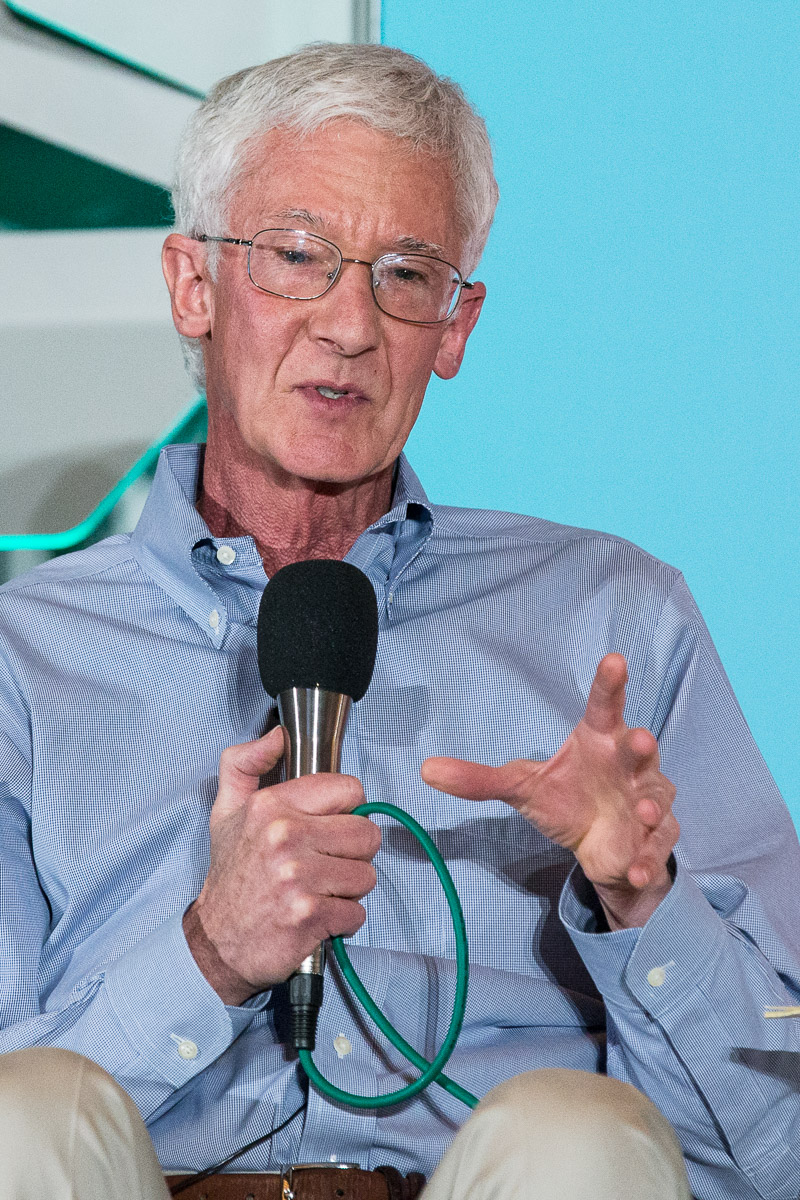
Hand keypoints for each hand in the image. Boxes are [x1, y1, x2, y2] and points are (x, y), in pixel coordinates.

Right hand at [184, 726, 380, 1003]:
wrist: (216, 940)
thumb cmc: (231, 873)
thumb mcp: (226, 809)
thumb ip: (245, 762)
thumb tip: (279, 734)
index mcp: (271, 805)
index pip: (350, 790)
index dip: (345, 811)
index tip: (326, 827)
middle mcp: (284, 837)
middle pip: (367, 833)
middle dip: (352, 853)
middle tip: (323, 863)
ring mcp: (297, 878)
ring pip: (366, 874)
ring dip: (349, 888)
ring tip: (318, 889)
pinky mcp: (309, 916)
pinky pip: (357, 912)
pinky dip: (342, 919)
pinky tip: (316, 914)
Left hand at [421, 654, 678, 929]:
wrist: (601, 847)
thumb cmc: (567, 798)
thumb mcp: (521, 787)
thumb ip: (480, 779)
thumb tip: (426, 770)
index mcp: (599, 740)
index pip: (604, 706)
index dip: (609, 684)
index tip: (614, 660)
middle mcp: (629, 765)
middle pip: (641, 749)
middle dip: (643, 746)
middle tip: (639, 740)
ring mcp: (647, 800)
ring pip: (657, 798)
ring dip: (651, 807)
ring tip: (641, 814)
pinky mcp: (655, 838)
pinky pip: (657, 847)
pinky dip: (648, 859)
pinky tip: (635, 871)